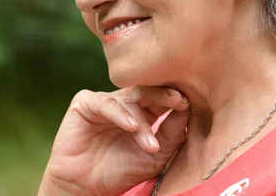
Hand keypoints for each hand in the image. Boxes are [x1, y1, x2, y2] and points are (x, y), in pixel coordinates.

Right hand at [38, 86, 189, 195]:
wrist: (86, 187)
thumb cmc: (121, 172)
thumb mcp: (155, 156)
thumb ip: (171, 134)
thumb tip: (187, 110)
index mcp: (143, 111)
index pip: (162, 96)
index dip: (175, 97)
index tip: (190, 103)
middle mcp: (124, 102)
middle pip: (147, 89)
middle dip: (164, 95)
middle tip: (179, 101)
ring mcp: (105, 101)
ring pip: (129, 99)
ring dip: (143, 122)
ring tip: (150, 146)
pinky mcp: (85, 103)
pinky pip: (105, 103)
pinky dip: (120, 114)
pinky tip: (131, 127)